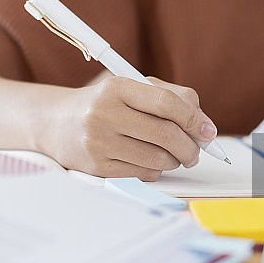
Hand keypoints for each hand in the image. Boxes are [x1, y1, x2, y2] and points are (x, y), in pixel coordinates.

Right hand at [41, 76, 216, 180]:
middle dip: (190, 147)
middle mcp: (104, 113)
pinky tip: (148, 161)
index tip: (208, 131)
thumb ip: (168, 96)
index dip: (193, 118)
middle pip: (165, 134)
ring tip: (171, 154)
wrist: (56, 123)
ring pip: (157, 159)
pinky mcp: (97, 166)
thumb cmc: (101, 105)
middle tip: (196, 151)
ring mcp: (99, 142)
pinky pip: (143, 174)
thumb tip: (203, 121)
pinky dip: (155, 170)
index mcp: (116, 88)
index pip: (166, 103)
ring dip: (174, 160)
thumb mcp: (129, 88)